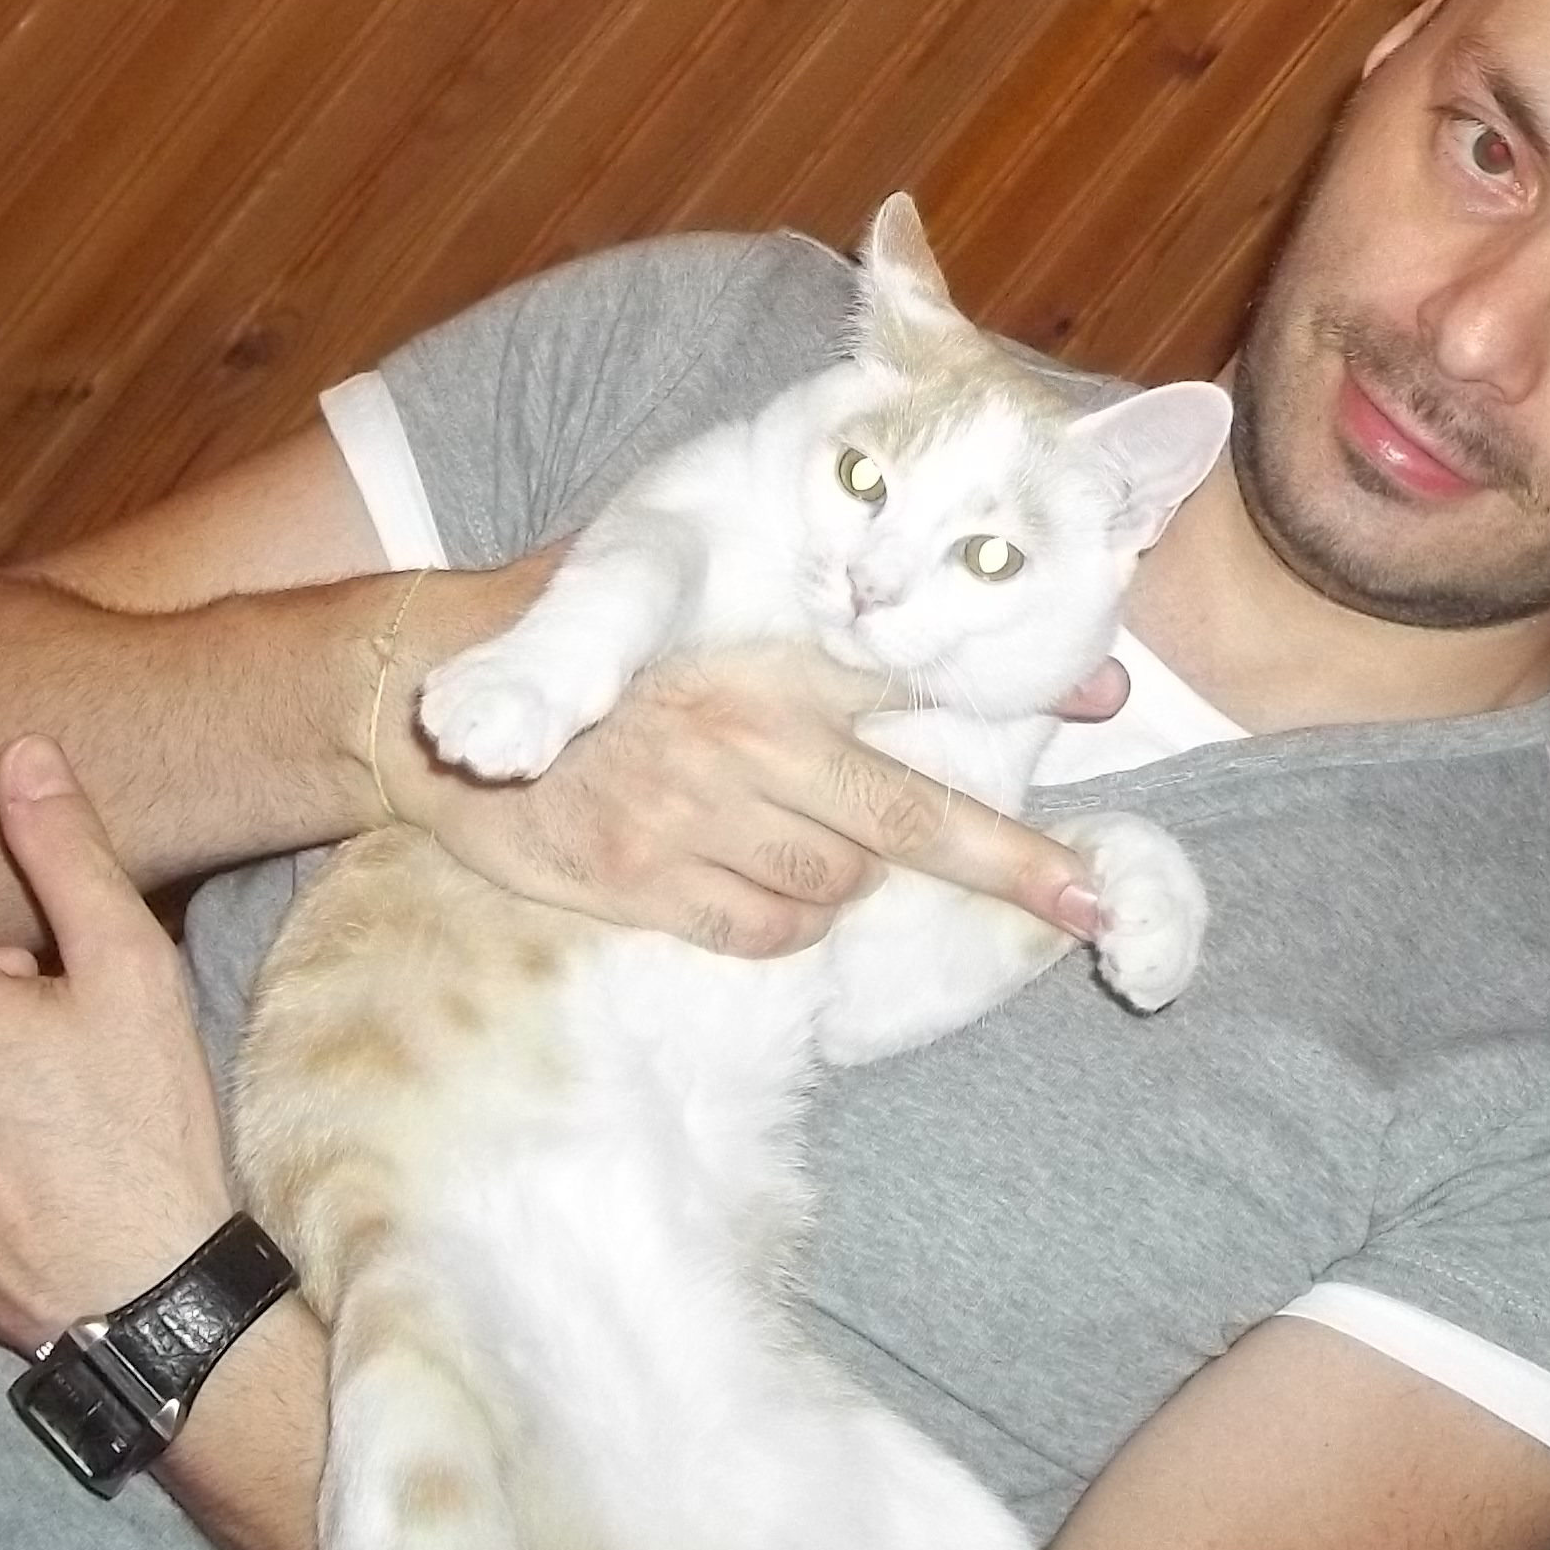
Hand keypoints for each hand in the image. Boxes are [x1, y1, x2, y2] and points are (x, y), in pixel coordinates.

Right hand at [388, 635, 1125, 961]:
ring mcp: (690, 814)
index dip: (1020, 714)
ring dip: (842, 881)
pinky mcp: (639, 879)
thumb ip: (834, 643)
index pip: (917, 695)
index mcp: (767, 658)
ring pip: (835, 887)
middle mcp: (741, 735)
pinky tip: (750, 886)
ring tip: (793, 841)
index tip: (1103, 749)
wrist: (446, 694)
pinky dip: (781, 926)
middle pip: (908, 821)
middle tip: (1091, 908)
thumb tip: (965, 663)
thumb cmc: (604, 648)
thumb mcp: (715, 615)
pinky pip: (763, 934)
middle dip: (1012, 866)